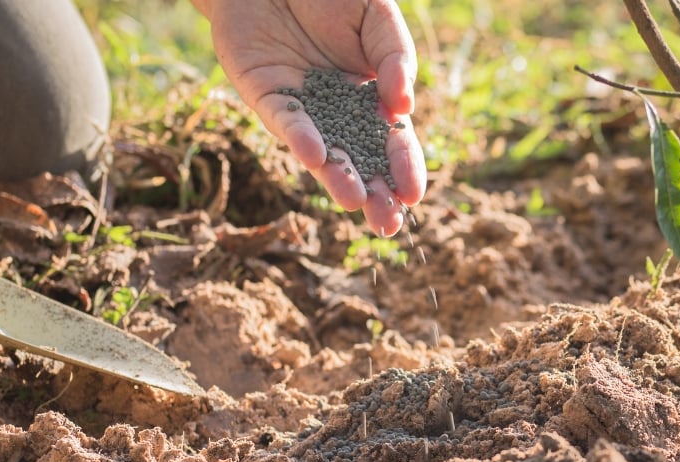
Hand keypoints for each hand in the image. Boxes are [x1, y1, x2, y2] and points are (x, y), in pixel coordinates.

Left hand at [192, 0, 426, 235]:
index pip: (393, 141)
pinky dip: (300, 137)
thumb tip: (404, 107)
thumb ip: (396, 58)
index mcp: (372, 96)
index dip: (404, 168)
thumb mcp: (378, 17)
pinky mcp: (266, 95)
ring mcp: (303, 106)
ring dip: (337, 178)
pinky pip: (285, 120)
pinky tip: (315, 155)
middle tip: (387, 223)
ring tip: (353, 203)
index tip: (413, 196)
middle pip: (360, 159)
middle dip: (375, 193)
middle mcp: (337, 110)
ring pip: (322, 151)